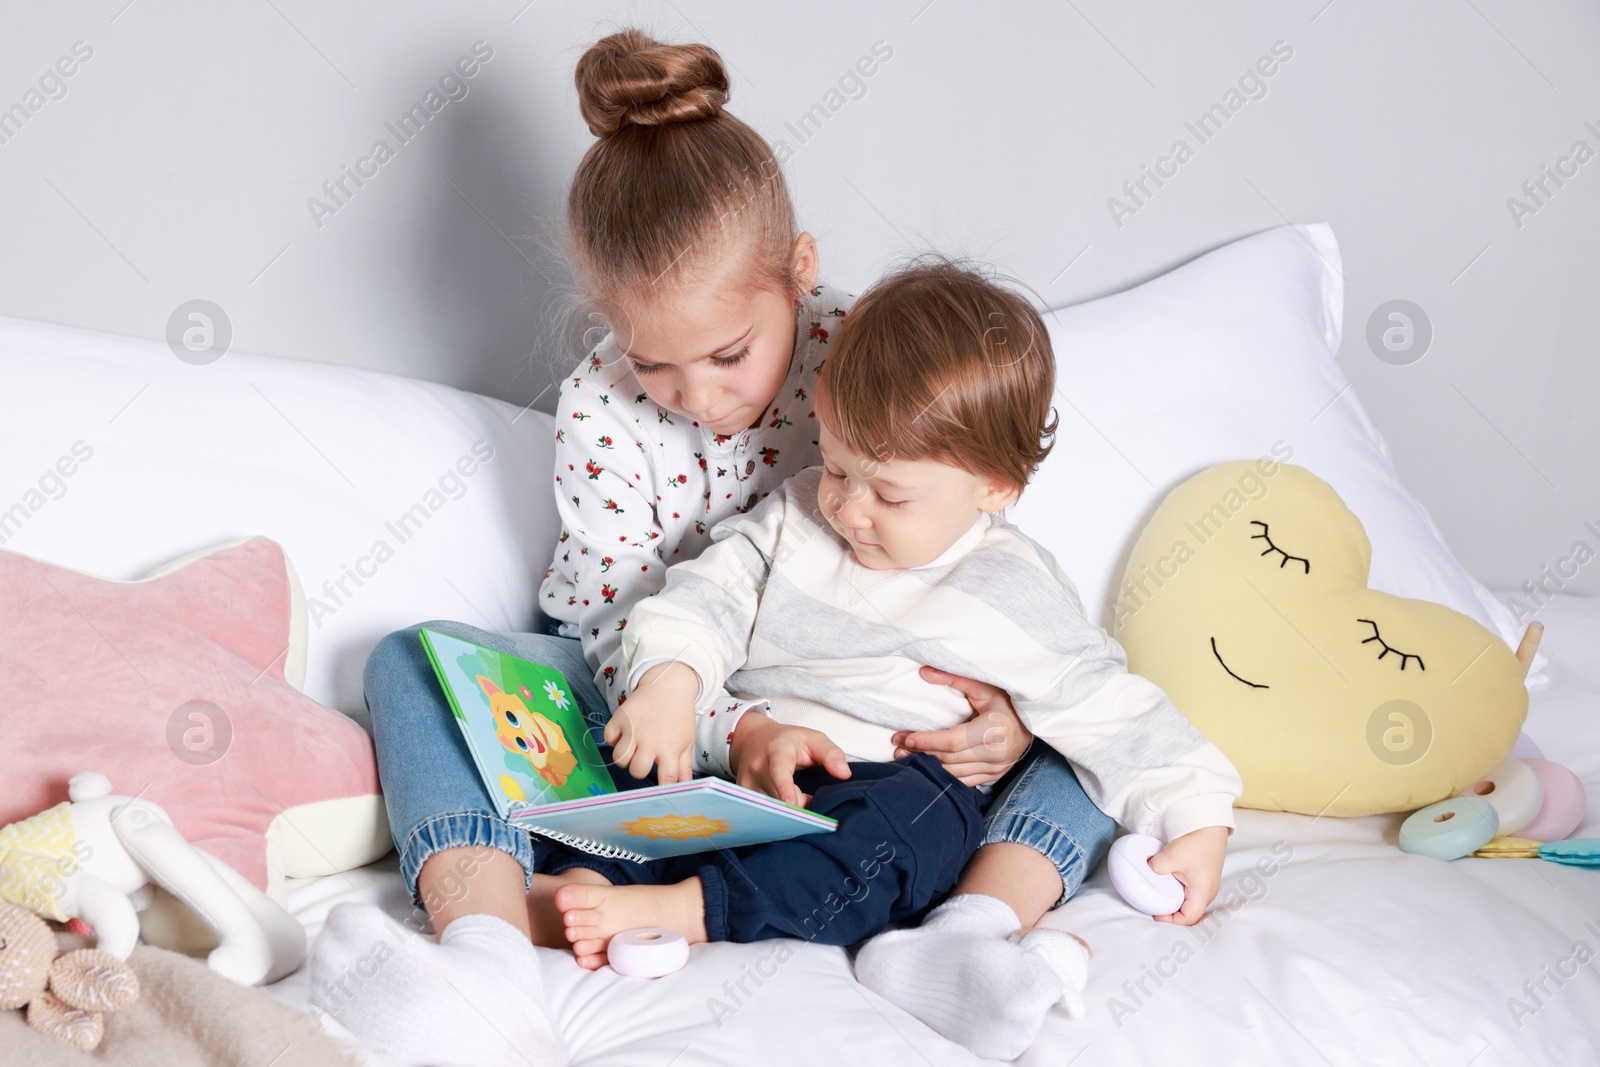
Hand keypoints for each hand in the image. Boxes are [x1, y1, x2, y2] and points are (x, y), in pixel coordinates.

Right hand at [603, 662, 697, 783]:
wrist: (669, 685)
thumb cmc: (679, 716)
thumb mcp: (686, 740)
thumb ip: (684, 766)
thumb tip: (685, 786)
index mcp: (669, 748)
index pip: (666, 778)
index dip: (664, 786)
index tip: (661, 785)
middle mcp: (650, 740)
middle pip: (637, 771)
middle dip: (639, 770)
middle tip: (644, 758)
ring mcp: (633, 729)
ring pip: (619, 759)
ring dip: (625, 758)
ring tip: (633, 749)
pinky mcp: (620, 718)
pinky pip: (609, 738)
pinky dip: (614, 739)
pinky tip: (624, 734)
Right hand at [729, 713, 850, 807]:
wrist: (751, 740)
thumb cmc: (787, 741)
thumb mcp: (813, 738)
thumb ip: (831, 753)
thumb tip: (845, 774)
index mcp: (776, 751)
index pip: (779, 771)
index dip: (784, 788)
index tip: (790, 804)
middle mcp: (757, 768)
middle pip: (777, 799)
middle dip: (799, 811)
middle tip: (817, 816)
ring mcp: (746, 784)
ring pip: (770, 810)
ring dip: (789, 816)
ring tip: (803, 812)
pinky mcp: (742, 798)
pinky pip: (762, 814)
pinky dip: (778, 818)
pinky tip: (788, 816)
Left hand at [889, 666, 1032, 785]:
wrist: (1036, 720)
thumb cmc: (1007, 700)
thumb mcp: (984, 686)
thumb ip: (954, 679)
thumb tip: (924, 672)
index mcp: (994, 730)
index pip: (953, 741)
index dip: (927, 741)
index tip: (904, 737)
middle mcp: (996, 753)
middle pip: (950, 759)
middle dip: (921, 753)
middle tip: (897, 747)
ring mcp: (997, 768)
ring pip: (955, 774)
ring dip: (928, 767)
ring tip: (905, 758)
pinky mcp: (995, 775)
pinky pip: (965, 781)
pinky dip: (944, 776)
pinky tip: (928, 769)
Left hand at [1149, 826, 1228, 924]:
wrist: (1209, 826)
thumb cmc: (1196, 842)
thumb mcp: (1172, 857)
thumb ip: (1156, 868)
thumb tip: (1145, 871)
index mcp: (1203, 893)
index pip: (1188, 918)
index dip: (1171, 920)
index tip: (1156, 914)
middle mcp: (1207, 892)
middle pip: (1188, 911)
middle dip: (1171, 912)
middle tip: (1155, 905)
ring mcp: (1206, 884)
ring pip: (1188, 900)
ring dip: (1174, 899)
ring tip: (1158, 894)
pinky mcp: (1202, 875)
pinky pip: (1189, 889)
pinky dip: (1177, 890)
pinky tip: (1166, 882)